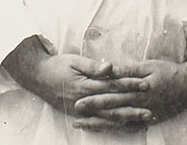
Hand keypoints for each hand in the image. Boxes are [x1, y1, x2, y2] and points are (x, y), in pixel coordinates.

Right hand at [1, 37, 148, 119]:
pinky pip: (97, 124)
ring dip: (125, 120)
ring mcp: (81, 111)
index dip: (130, 85)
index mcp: (85, 86)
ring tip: (141, 121)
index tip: (146, 85)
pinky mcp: (78, 115)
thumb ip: (93, 66)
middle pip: (113, 107)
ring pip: (107, 118)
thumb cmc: (57, 65)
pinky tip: (123, 126)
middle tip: (150, 112)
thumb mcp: (74, 60)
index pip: (113, 86)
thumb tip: (110, 67)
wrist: (36, 76)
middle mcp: (84, 101)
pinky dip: (111, 126)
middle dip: (133, 109)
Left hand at [73, 50, 186, 129]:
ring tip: (84, 125)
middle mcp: (138, 105)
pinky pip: (129, 127)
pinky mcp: (148, 120)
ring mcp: (143, 115)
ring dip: (99, 124)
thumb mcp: (148, 66)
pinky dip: (115, 129)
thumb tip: (108, 68)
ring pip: (117, 121)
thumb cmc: (168, 72)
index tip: (78, 100)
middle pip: (111, 109)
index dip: (94, 98)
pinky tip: (104, 130)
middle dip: (92, 112)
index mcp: (137, 90)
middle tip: (76, 114)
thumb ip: (127, 70)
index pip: (111, 94)